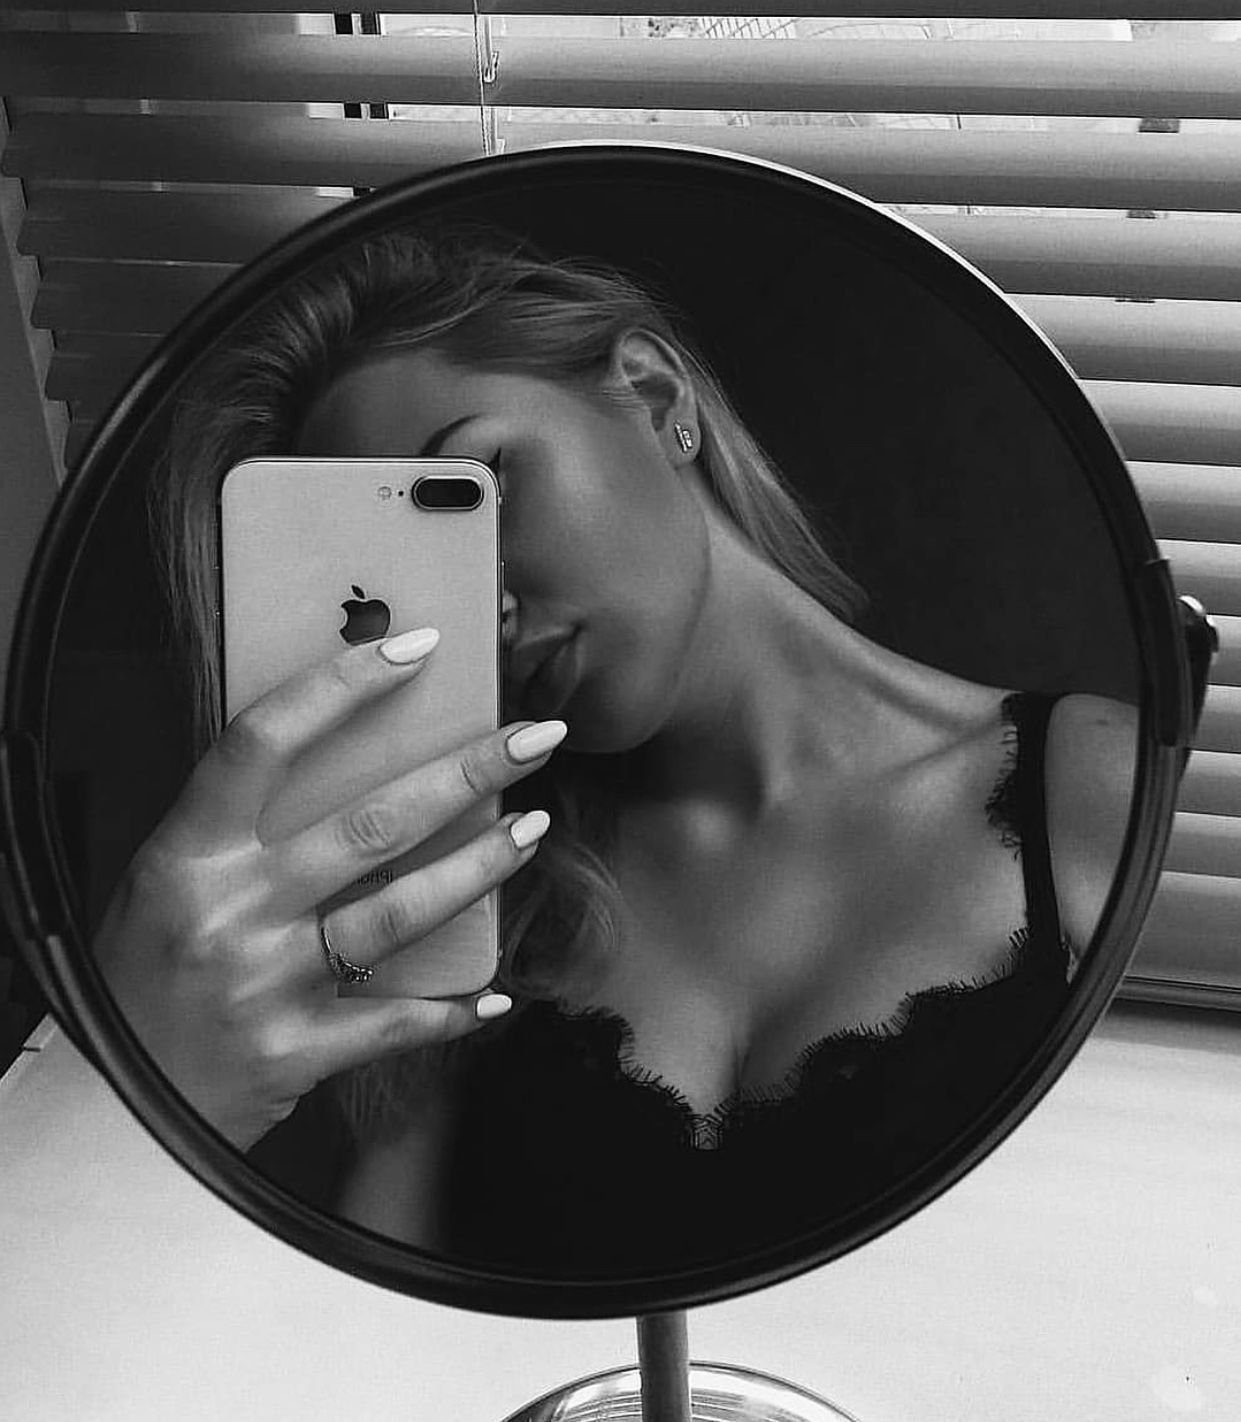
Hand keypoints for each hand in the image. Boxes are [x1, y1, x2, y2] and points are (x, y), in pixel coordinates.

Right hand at [93, 629, 564, 1150]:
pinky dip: (451, 1011)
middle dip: (466, 773)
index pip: (264, 741)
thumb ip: (238, 828)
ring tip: (531, 830)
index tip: (417, 646)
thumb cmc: (143, 977)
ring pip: (399, 912)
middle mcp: (228, 910)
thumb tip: (344, 759)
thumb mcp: (166, 883)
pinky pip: (395, 1023)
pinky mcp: (295, 1052)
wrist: (113, 1105)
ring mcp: (264, 984)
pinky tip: (495, 996)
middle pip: (369, 824)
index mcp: (187, 853)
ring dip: (479, 868)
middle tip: (535, 738)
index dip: (342, 686)